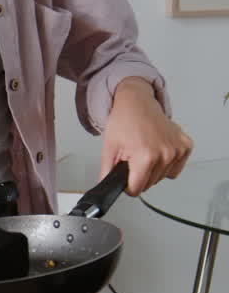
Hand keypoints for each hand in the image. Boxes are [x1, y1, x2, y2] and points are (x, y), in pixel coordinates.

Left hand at [100, 78, 192, 194]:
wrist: (137, 102)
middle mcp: (165, 154)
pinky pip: (175, 169)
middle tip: (134, 157)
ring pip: (162, 178)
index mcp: (146, 156)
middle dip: (139, 175)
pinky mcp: (186, 146)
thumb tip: (107, 189)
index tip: (125, 174)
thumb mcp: (109, 148)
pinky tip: (158, 150)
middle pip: (149, 185)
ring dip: (153, 170)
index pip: (136, 190)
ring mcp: (178, 150)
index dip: (127, 185)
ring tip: (145, 151)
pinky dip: (166, 164)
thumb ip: (107, 173)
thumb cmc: (124, 121)